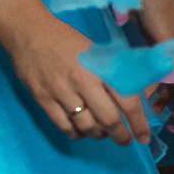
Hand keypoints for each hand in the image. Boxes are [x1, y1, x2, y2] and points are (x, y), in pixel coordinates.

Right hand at [0, 0, 149, 144]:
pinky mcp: (42, 99)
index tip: (143, 137)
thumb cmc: (69, 41)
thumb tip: (137, 94)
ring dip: (98, 135)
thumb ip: (115, 72)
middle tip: (125, 140)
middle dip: (120, 135)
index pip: (127, 101)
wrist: (30, 33)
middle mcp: (82, 81)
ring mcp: (60, 92)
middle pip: (107, 119)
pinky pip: (63, 126)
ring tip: (103, 133)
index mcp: (101, 67)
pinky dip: (76, 134)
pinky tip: (81, 131)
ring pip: (85, 126)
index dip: (138, 123)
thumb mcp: (98, 51)